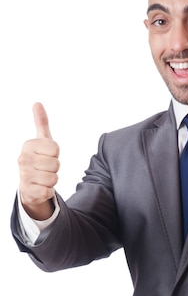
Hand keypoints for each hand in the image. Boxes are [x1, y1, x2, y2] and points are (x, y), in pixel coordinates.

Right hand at [18, 103, 59, 219]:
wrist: (29, 184)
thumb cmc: (39, 159)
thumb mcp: (42, 140)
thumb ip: (41, 122)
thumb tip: (37, 103)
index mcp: (28, 145)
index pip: (55, 148)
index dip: (55, 154)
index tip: (47, 155)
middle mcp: (23, 159)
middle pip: (56, 164)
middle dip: (55, 168)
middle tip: (46, 168)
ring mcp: (24, 175)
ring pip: (54, 178)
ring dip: (53, 180)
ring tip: (43, 177)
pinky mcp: (28, 191)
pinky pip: (49, 191)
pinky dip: (49, 191)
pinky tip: (41, 187)